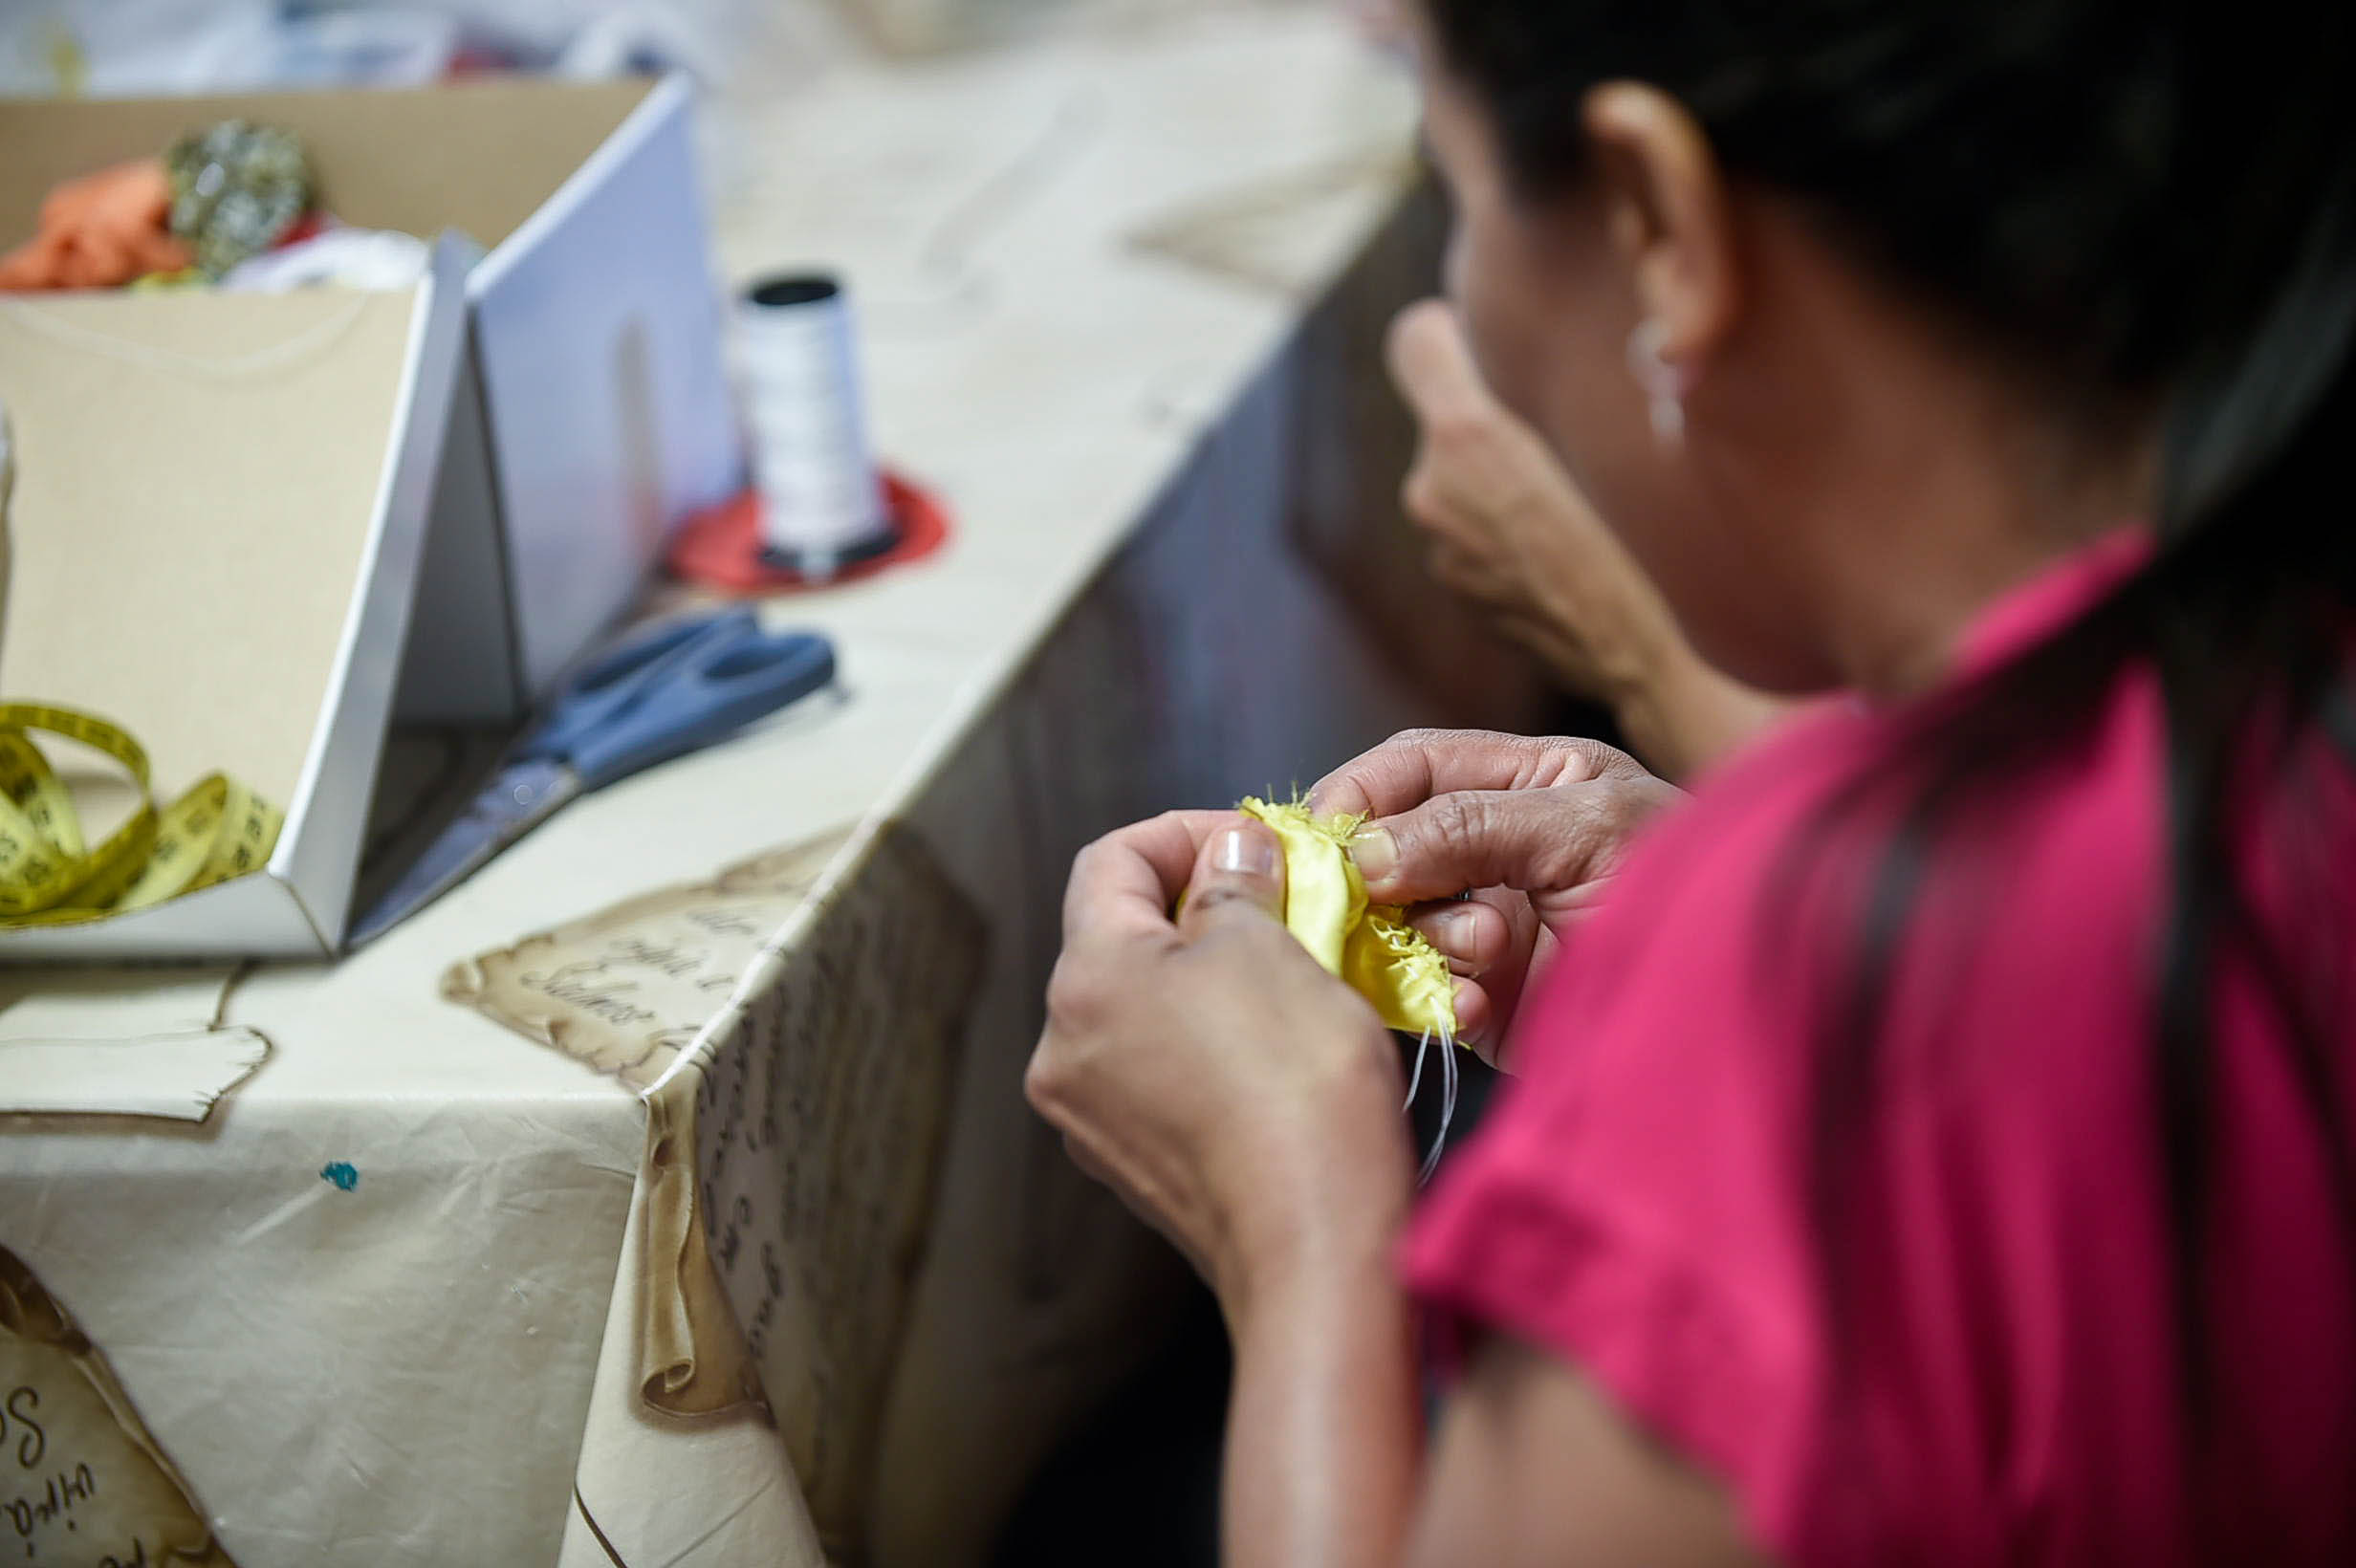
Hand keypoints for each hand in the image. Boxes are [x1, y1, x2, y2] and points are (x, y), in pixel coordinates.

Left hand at [1027, 811, 1414, 1303]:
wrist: (1316, 1246)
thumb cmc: (1296, 1083)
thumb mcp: (1271, 948)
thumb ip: (1234, 887)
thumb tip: (1228, 851)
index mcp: (1085, 978)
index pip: (1110, 860)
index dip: (1186, 834)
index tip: (1258, 842)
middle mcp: (1063, 1049)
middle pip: (1121, 940)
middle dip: (1203, 910)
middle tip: (1288, 908)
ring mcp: (1092, 1119)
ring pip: (1145, 1012)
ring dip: (1211, 981)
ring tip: (1294, 982)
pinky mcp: (1135, 1170)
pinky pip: (1163, 1077)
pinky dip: (1211, 1048)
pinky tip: (1277, 1058)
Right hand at [1311, 730, 1680, 1066]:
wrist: (1740, 1022)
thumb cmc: (1691, 896)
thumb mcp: (1587, 832)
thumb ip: (1473, 825)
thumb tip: (1363, 851)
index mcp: (1534, 783)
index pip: (1417, 766)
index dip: (1360, 791)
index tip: (1321, 833)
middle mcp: (1503, 851)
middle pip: (1390, 846)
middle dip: (1379, 875)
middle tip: (1372, 903)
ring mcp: (1492, 928)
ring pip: (1398, 922)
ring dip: (1428, 939)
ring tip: (1488, 954)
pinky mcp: (1488, 1002)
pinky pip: (1423, 994)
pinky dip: (1437, 1001)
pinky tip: (1476, 1009)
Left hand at [1388, 300, 1790, 778]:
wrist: (1644, 658)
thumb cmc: (1645, 543)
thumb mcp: (1607, 435)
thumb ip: (1538, 383)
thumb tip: (1516, 346)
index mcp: (1466, 439)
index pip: (1415, 341)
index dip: (1449, 334)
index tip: (1485, 346)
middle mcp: (1431, 491)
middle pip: (1447, 417)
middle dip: (1491, 419)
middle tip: (1563, 434)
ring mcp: (1439, 547)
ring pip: (1463, 479)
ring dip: (1502, 479)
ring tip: (1574, 502)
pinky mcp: (1457, 588)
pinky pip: (1475, 530)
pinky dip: (1507, 529)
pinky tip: (1565, 549)